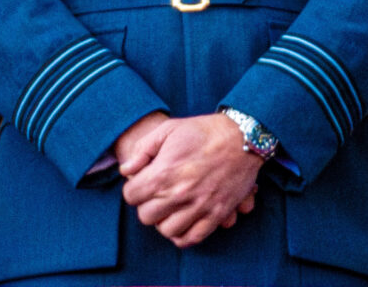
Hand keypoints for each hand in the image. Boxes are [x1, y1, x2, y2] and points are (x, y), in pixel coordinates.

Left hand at [120, 113, 262, 247]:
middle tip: (155, 193)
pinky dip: (183, 234)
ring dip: (164, 219)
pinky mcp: (216, 215)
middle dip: (146, 204)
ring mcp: (199, 207)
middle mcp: (179, 194)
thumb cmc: (202, 131)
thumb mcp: (168, 129)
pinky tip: (182, 220)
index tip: (141, 182)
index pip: (131, 196)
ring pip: (167, 230)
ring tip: (169, 206)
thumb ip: (143, 150)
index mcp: (164, 173)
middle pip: (146, 216)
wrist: (241, 137)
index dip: (133, 188)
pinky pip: (192, 238)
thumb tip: (126, 170)